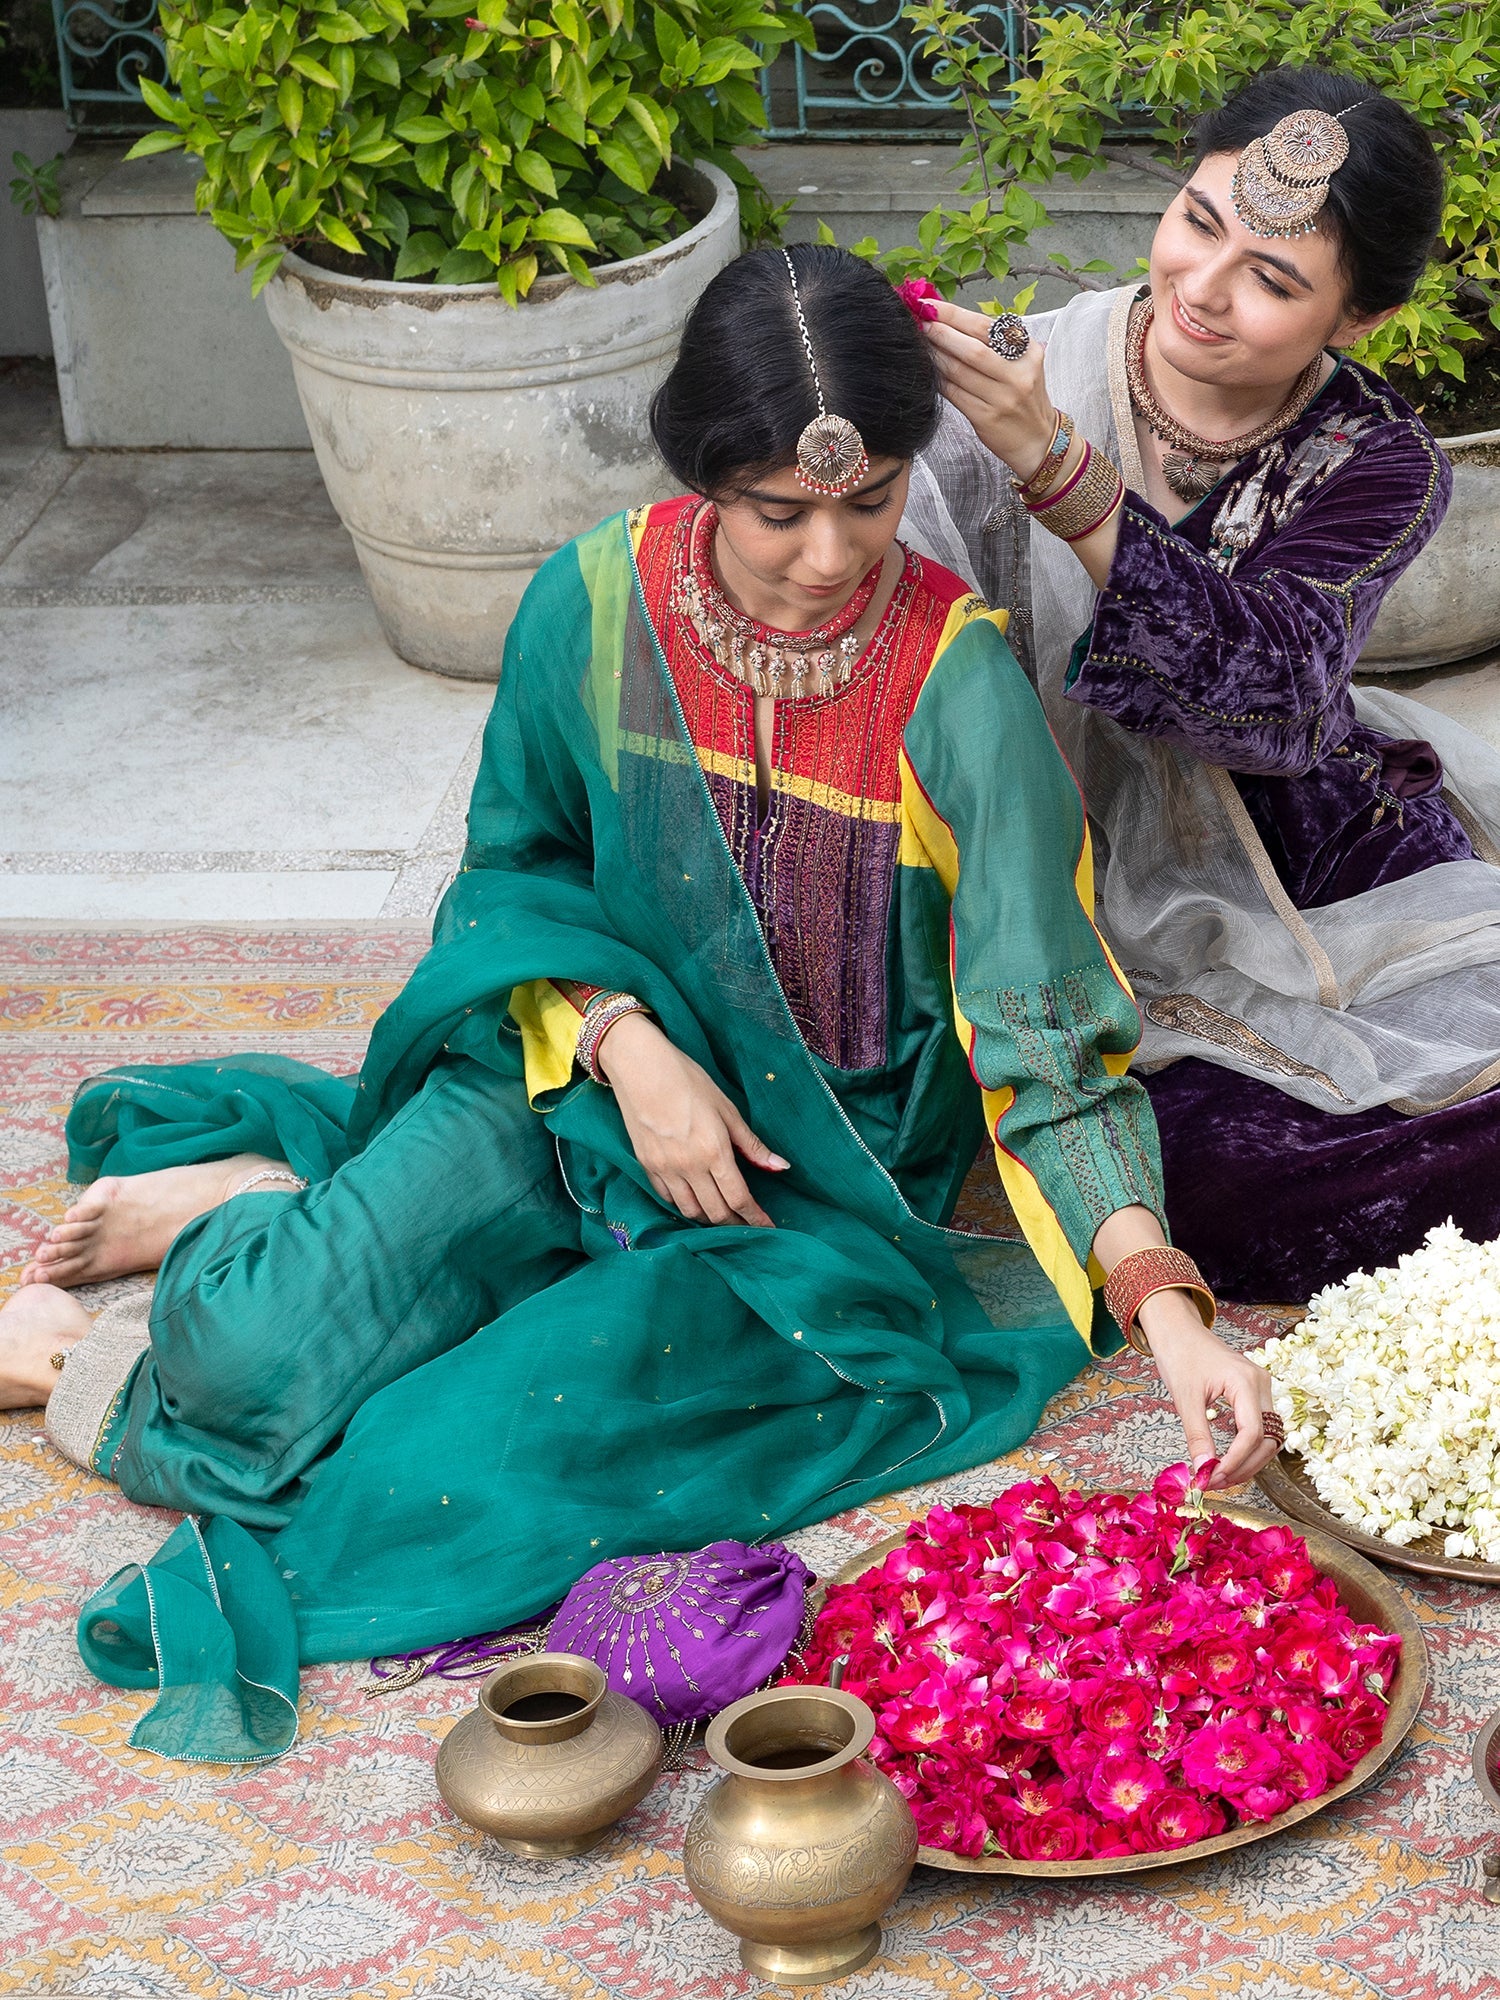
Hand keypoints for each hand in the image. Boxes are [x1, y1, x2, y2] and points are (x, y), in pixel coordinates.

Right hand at [596, 1012, 788, 1226]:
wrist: (639, 1067)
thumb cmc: (688, 1081)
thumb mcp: (726, 1109)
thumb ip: (751, 1144)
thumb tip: (781, 1167)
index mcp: (714, 1152)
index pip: (739, 1198)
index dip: (755, 1218)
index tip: (767, 1229)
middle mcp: (689, 1167)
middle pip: (715, 1213)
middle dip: (734, 1224)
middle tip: (747, 1225)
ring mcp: (665, 1169)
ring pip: (690, 1211)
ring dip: (709, 1218)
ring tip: (722, 1214)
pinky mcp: (646, 1166)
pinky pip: (668, 1198)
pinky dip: (684, 1205)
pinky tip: (694, 1199)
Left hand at [922, 300, 1057, 481]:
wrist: (1038, 440)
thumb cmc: (1024, 396)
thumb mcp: (1022, 364)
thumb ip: (995, 344)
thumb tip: (952, 321)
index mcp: (1027, 352)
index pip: (986, 326)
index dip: (954, 315)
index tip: (931, 305)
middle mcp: (1017, 373)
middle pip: (972, 348)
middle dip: (941, 332)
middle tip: (920, 322)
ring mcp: (1003, 398)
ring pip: (959, 371)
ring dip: (935, 355)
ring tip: (919, 343)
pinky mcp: (987, 418)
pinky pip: (955, 394)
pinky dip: (939, 380)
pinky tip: (928, 370)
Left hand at [1138, 1288, 1278, 1489]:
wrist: (1179, 1330)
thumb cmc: (1180, 1355)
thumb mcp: (1185, 1398)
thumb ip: (1197, 1435)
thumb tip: (1204, 1470)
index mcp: (1246, 1381)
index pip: (1252, 1433)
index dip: (1235, 1461)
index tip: (1213, 1478)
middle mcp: (1261, 1384)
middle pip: (1268, 1439)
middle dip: (1244, 1466)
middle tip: (1215, 1483)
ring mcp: (1262, 1387)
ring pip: (1269, 1436)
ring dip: (1249, 1461)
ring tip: (1221, 1476)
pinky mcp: (1255, 1392)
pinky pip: (1262, 1427)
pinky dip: (1248, 1448)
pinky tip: (1229, 1460)